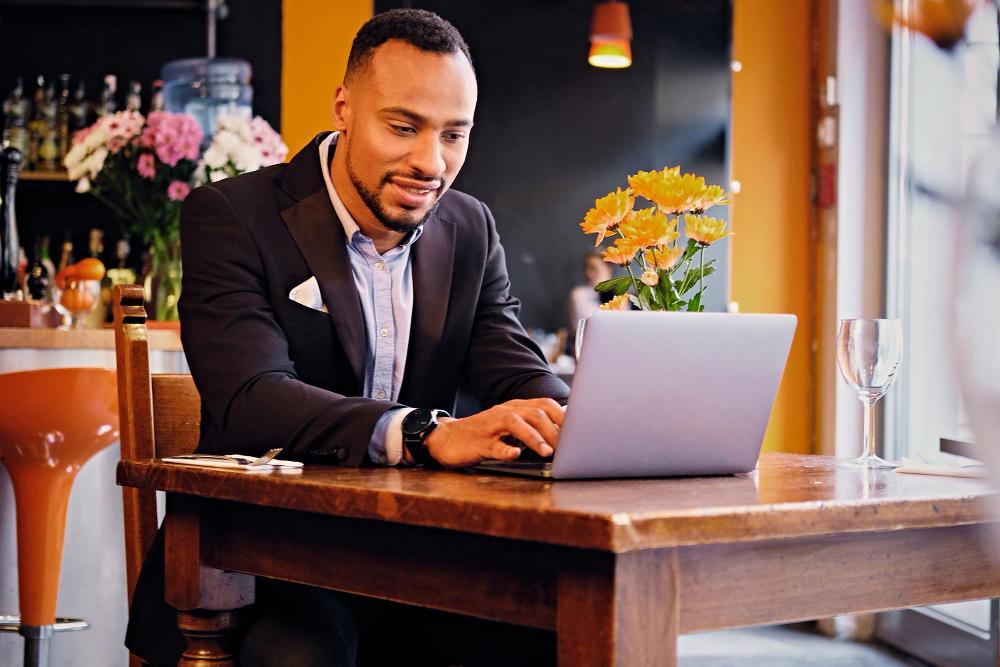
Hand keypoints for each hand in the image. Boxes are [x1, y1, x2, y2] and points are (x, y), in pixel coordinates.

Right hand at [422, 398, 564, 468]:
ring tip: (548, 452)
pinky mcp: (478, 442)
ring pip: (516, 424)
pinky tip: (514, 454)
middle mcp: (505, 412)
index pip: (545, 405)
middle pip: (535, 413)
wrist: (447, 439)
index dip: (564, 416)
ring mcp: (491, 426)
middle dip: (554, 429)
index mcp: (515, 408)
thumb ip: (533, 426)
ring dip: (535, 437)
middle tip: (568, 448)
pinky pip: (493, 445)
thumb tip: (564, 431)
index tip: (579, 431)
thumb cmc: (484, 434)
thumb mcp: (510, 427)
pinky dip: (505, 450)